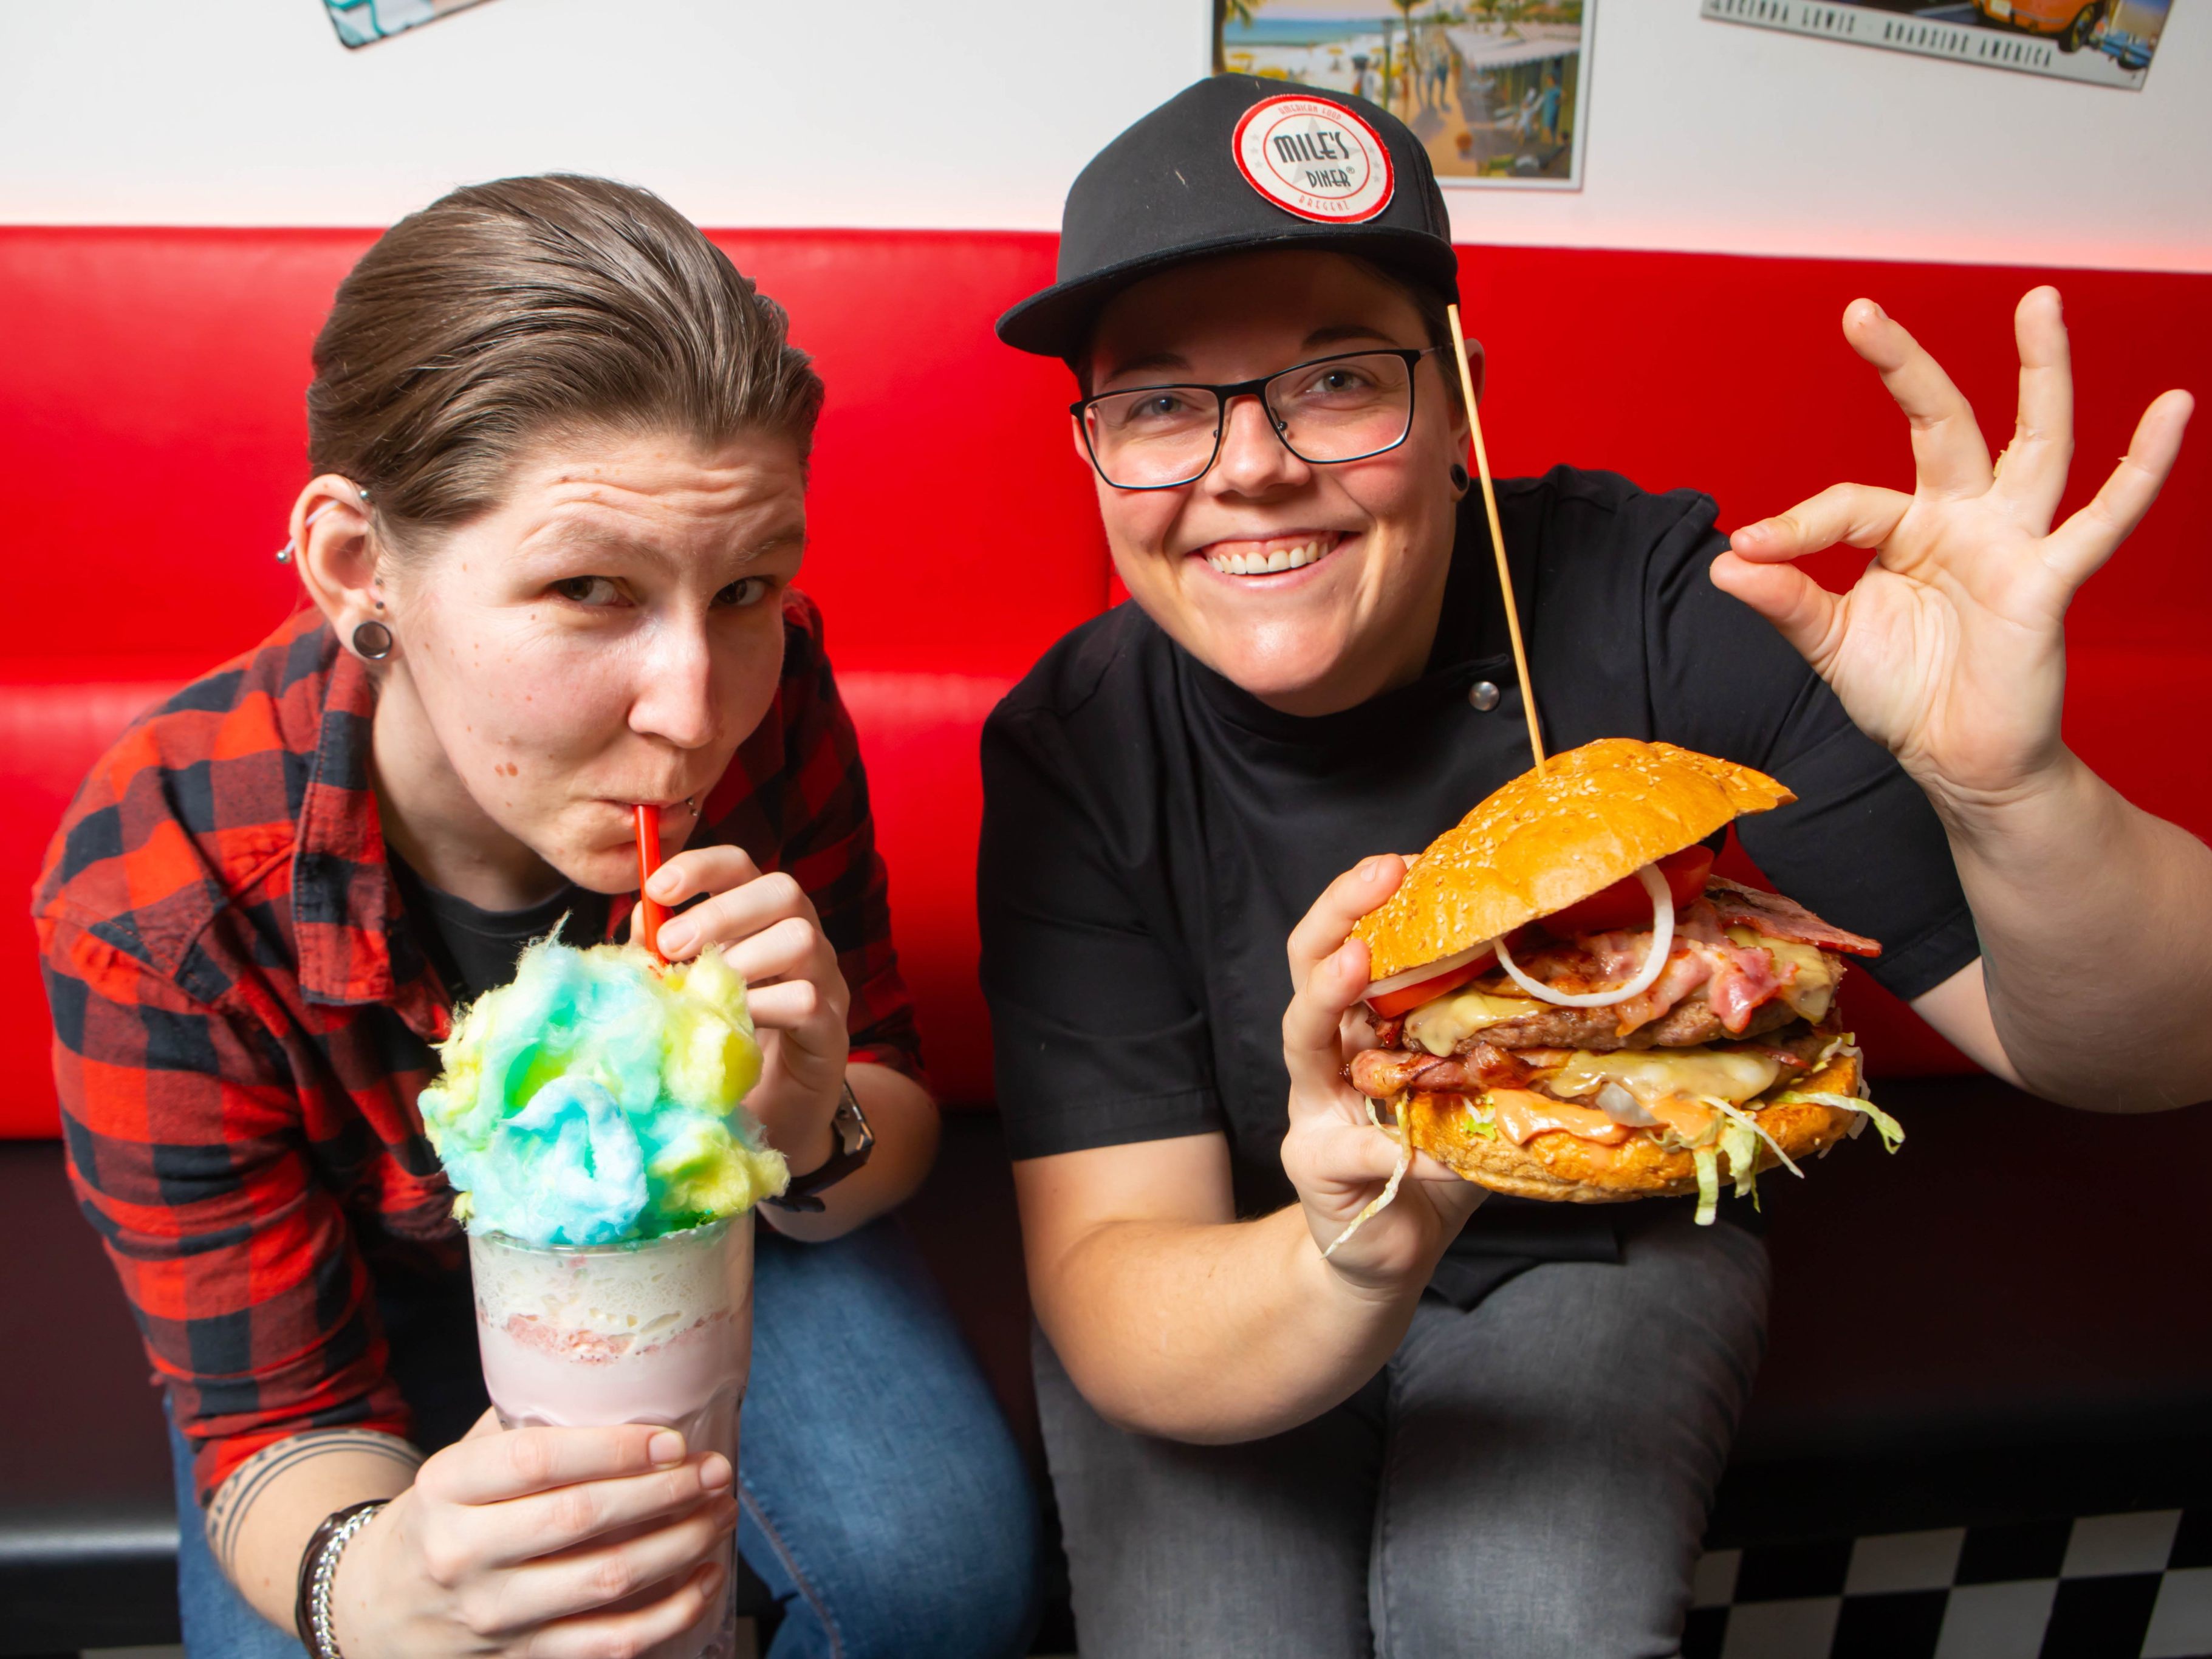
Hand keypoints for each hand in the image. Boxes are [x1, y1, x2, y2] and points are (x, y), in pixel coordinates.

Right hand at [334, 1415, 734, 1657]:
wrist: (376, 1609)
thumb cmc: (445, 1517)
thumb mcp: (461, 1464)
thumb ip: (525, 1427)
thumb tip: (623, 1382)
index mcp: (446, 1487)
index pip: (537, 1461)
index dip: (614, 1448)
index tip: (673, 1440)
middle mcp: (462, 1553)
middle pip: (580, 1520)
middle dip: (664, 1493)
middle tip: (716, 1472)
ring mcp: (491, 1615)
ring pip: (605, 1582)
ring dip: (679, 1546)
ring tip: (719, 1514)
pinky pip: (610, 1645)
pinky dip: (669, 1613)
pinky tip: (703, 1577)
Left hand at [640, 845, 847, 1170]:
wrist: (772, 1117)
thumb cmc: (720, 1042)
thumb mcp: (683, 989)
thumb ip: (663, 955)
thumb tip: (640, 921)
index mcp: (760, 919)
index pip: (742, 866)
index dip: (701, 866)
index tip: (657, 888)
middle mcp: (802, 938)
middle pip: (782, 890)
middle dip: (721, 911)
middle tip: (672, 946)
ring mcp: (825, 981)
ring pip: (802, 938)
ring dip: (742, 959)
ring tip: (703, 991)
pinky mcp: (832, 1029)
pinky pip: (807, 999)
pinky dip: (762, 1006)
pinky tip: (730, 1023)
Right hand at [1280, 855, 1485, 1293]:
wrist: (1391, 1254)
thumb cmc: (1436, 1164)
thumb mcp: (1473, 1095)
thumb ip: (1497, 1050)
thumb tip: (1578, 994)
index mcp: (1365, 1025)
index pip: (1358, 941)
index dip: (1378, 899)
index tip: (1415, 860)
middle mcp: (1328, 1053)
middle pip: (1310, 964)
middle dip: (1340, 914)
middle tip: (1381, 876)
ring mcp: (1312, 1106)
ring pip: (1299, 1033)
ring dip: (1328, 994)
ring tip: (1356, 963)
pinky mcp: (1315, 1164)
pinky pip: (1351, 1148)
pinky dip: (1391, 1149)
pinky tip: (1426, 1154)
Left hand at [1711, 287, 2192, 812]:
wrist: (1957, 762)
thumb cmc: (1903, 694)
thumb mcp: (1829, 643)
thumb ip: (1786, 600)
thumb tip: (1724, 566)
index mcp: (1909, 528)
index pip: (1847, 502)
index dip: (1793, 526)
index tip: (1747, 551)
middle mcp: (1964, 520)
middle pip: (1940, 424)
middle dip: (1904, 367)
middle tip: (1860, 311)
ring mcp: (2012, 544)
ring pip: (2032, 443)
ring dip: (2039, 371)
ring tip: (2040, 301)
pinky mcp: (2048, 582)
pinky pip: (2103, 520)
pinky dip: (2141, 468)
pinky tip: (2171, 410)